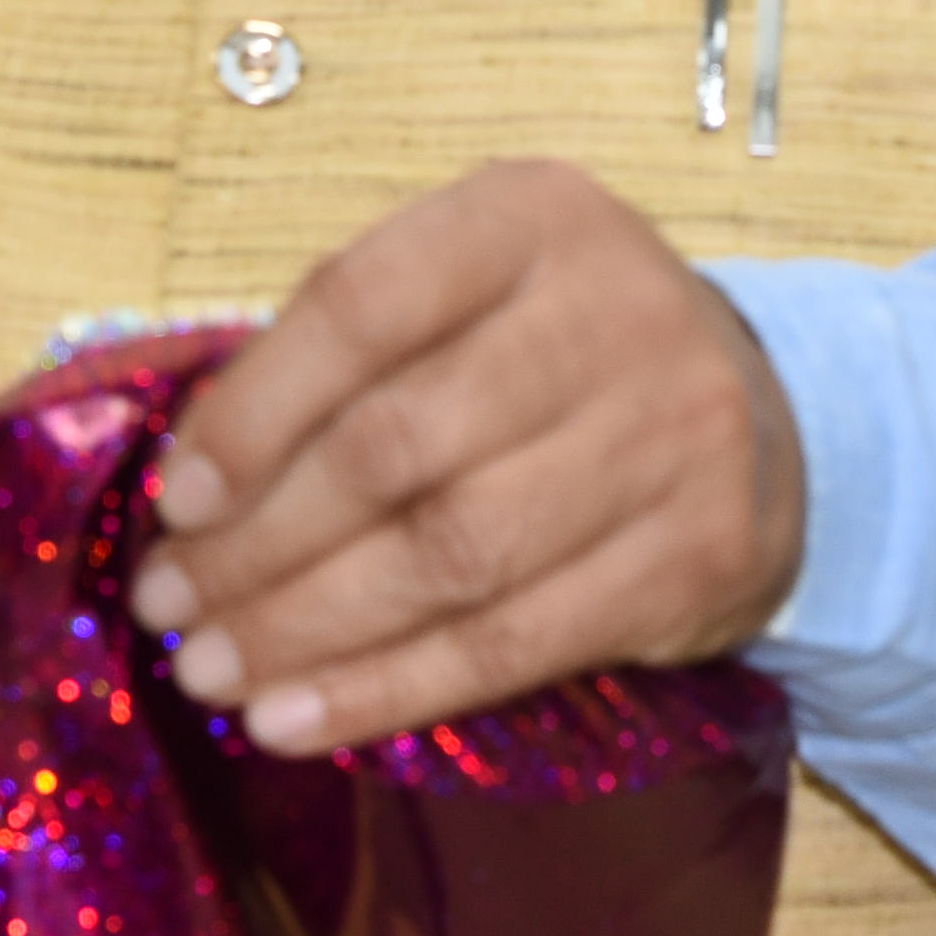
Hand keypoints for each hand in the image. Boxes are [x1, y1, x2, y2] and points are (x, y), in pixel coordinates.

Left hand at [127, 157, 806, 756]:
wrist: (765, 418)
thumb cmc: (558, 357)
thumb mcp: (468, 297)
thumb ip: (347, 357)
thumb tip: (196, 494)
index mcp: (530, 218)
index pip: (363, 305)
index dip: (253, 411)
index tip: (178, 500)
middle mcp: (613, 310)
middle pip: (399, 446)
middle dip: (261, 544)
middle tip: (170, 607)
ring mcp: (672, 435)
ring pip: (452, 557)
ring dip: (307, 630)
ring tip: (211, 672)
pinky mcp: (699, 556)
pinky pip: (514, 644)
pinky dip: (388, 690)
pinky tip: (297, 717)